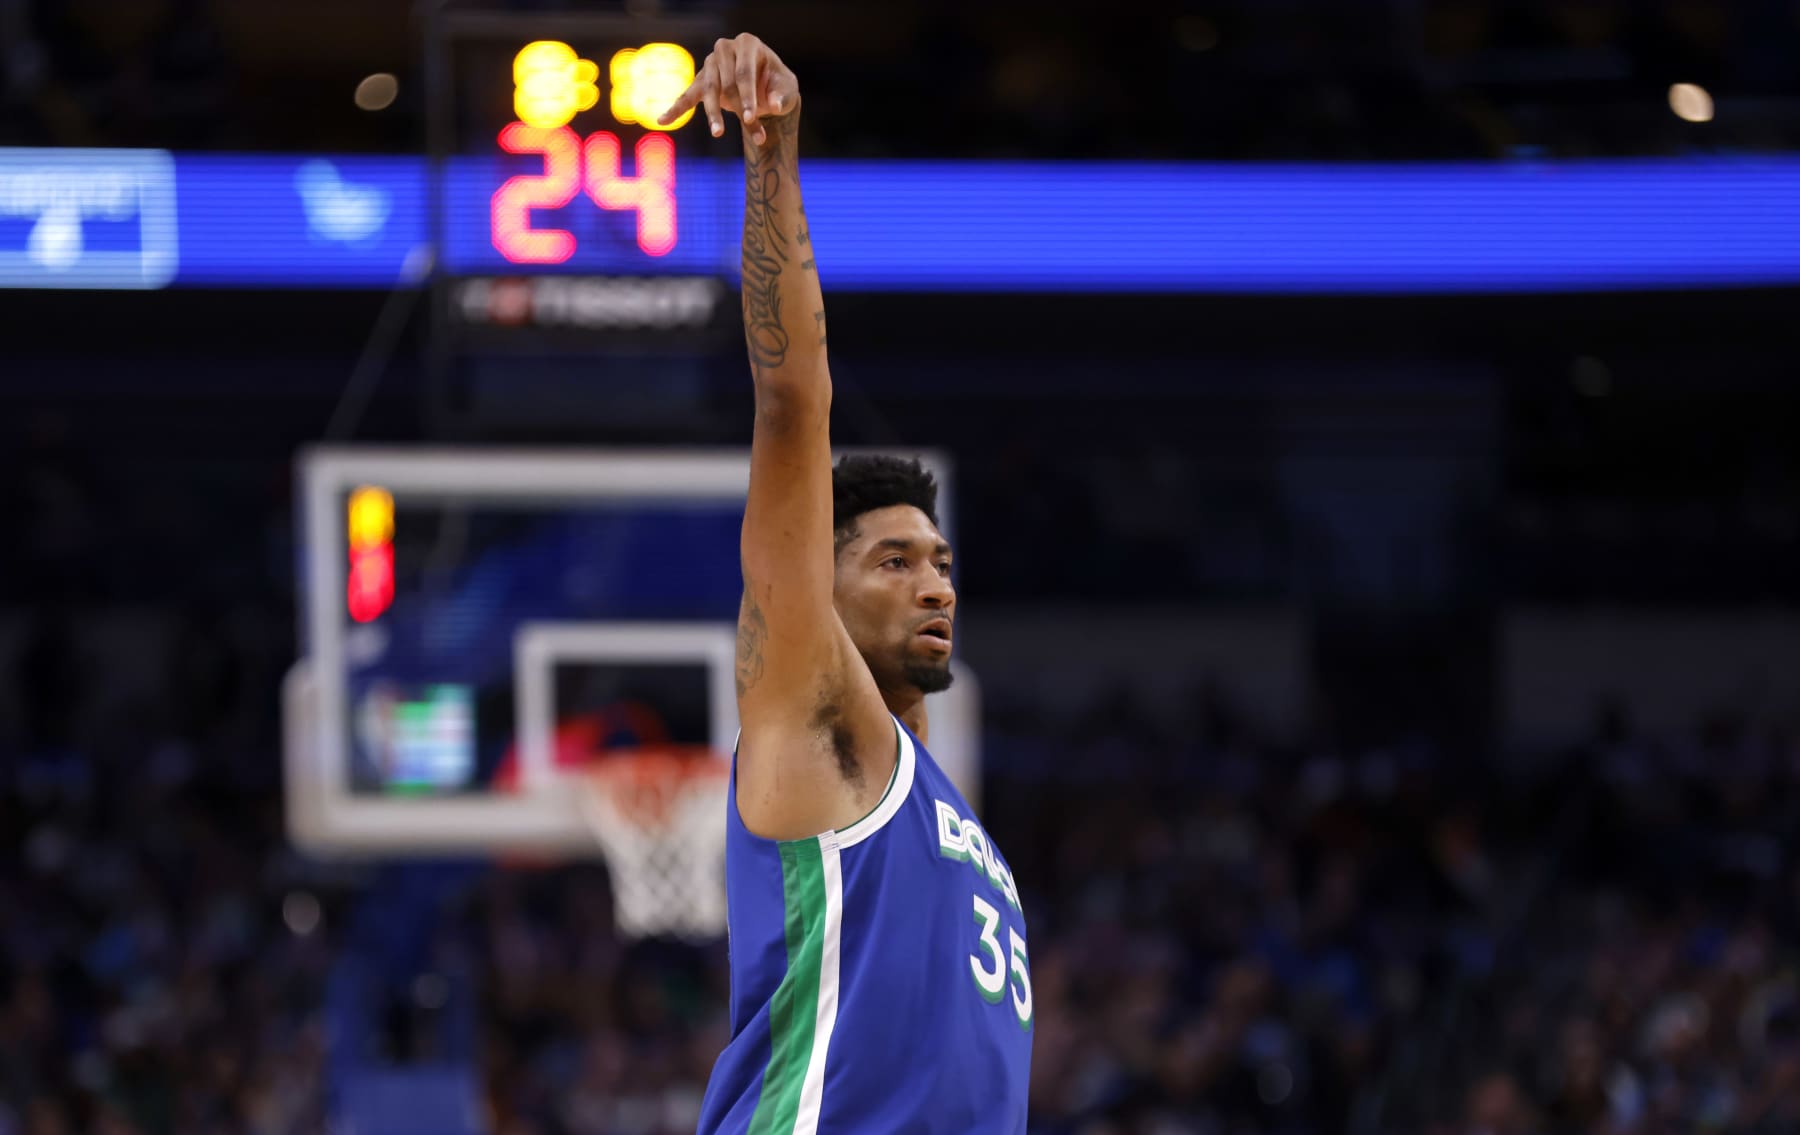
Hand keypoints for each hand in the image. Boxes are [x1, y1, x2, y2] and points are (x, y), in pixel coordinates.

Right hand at [657, 33, 798, 145]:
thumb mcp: (787, 87)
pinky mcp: (701, 80)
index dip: (747, 97)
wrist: (765, 84)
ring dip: (714, 115)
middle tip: (756, 137)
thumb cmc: (777, 83)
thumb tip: (773, 106)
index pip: (743, 73)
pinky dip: (676, 109)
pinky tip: (662, 120)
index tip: (751, 119)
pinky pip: (687, 96)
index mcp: (747, 44)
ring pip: (708, 92)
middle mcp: (725, 49)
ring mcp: (710, 63)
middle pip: (727, 85)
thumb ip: (782, 96)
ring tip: (719, 133)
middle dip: (739, 112)